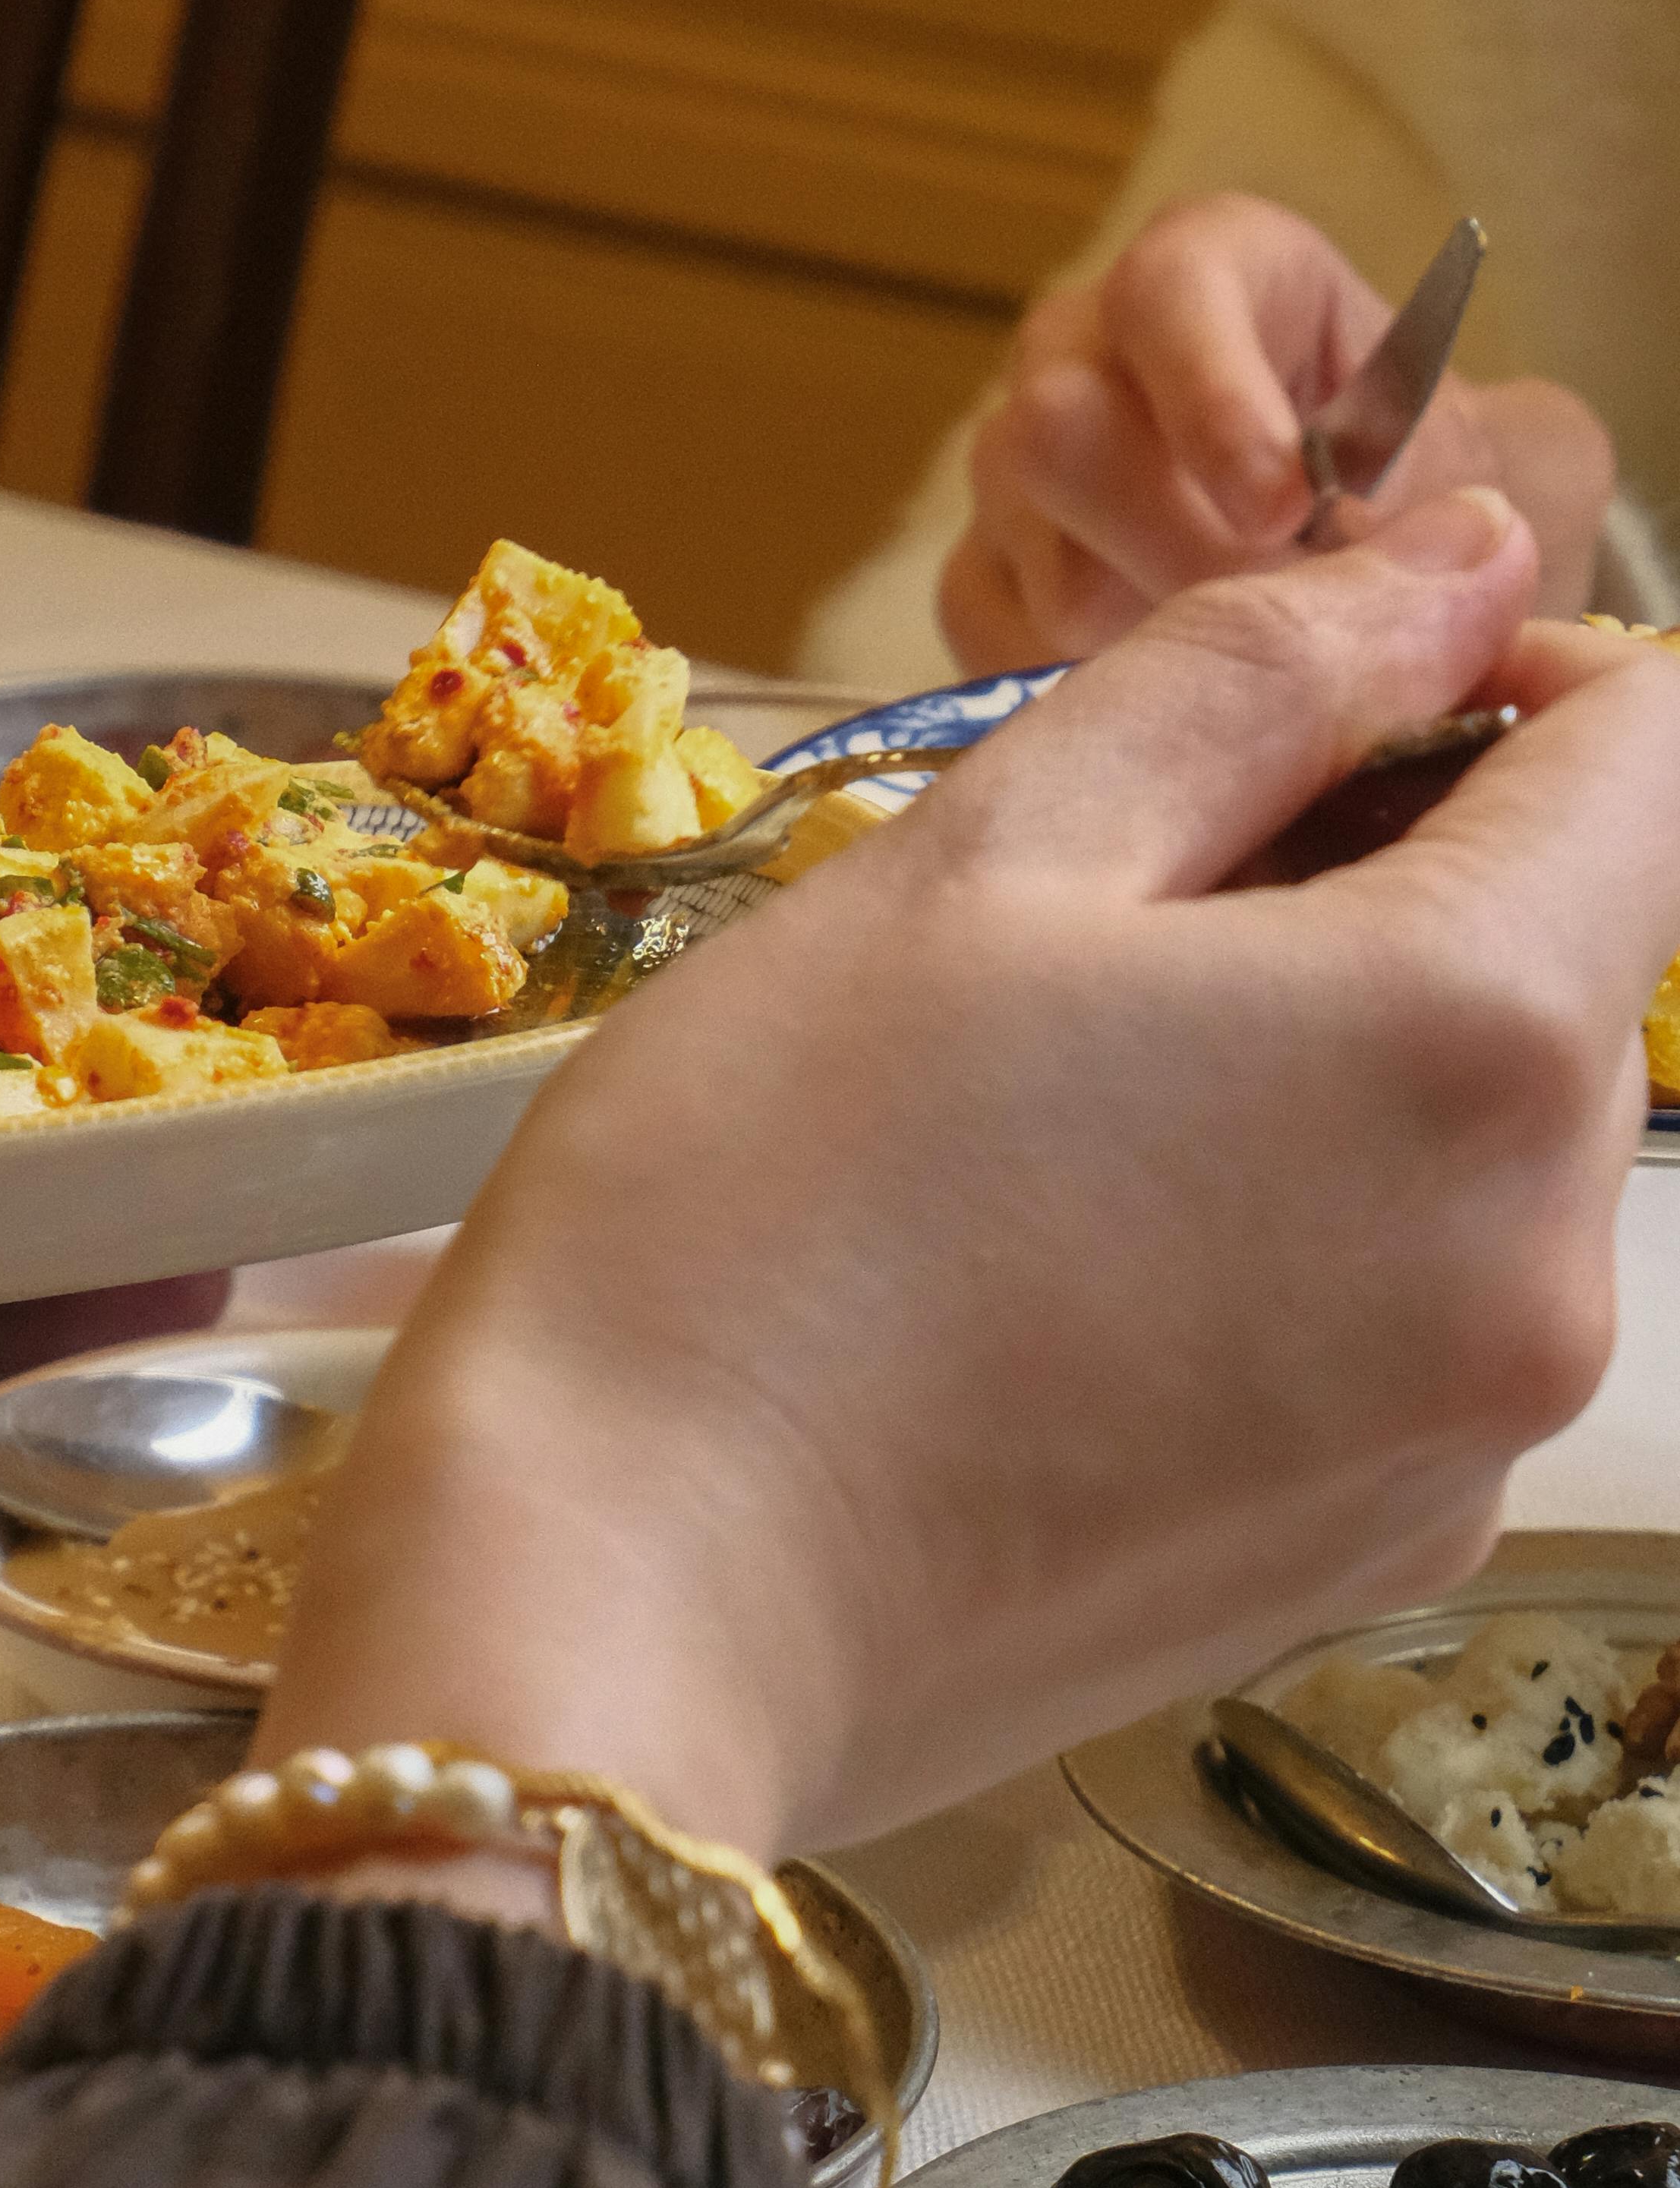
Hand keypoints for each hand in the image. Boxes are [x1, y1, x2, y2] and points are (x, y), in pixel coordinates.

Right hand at [266, 487, 1679, 1863]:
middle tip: (1081, 911)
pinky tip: (1055, 1263)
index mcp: (1477, 1037)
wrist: (612, 1621)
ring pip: (1473, 1139)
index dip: (1501, 665)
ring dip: (1319, 1059)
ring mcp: (1472, 1438)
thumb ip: (1259, 678)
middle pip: (1566, 957)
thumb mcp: (984, 855)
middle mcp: (1545, 1260)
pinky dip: (1285, 1238)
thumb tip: (1465, 566)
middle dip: (1376, 877)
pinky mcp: (1375, 1555)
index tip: (1301, 691)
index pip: (1658, 753)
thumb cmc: (754, 1219)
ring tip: (1040, 1103)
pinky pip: (1402, 1314)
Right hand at [939, 193, 1614, 671]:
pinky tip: (1194, 713)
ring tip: (1277, 690)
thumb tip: (1405, 564)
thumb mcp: (1484, 463)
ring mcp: (1016, 475)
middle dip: (1186, 557)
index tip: (1284, 506)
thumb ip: (1455, 494)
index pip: (1168, 292)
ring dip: (1166, 649)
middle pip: (1060, 433)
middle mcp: (1082, 355)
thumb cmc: (1429, 485)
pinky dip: (1105, 696)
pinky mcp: (985, 583)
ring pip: (1041, 565)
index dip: (1216, 396)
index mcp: (1211, 276)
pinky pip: (1006, 645)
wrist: (1391, 566)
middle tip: (1297, 637)